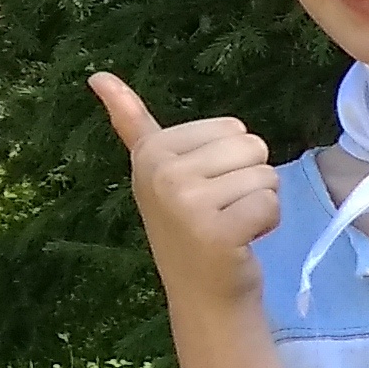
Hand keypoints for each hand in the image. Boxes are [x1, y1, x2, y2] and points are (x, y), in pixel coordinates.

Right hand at [89, 71, 282, 303]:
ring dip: (260, 203)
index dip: (232, 160)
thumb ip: (133, 123)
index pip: (233, 127)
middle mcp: (161, 172)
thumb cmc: (189, 225)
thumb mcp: (158, 170)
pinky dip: (267, 224)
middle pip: (252, 146)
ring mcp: (185, 202)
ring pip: (266, 175)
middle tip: (222, 211)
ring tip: (231, 224)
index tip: (204, 190)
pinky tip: (241, 242)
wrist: (203, 293)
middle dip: (249, 179)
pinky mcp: (215, 231)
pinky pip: (270, 204)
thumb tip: (98, 74)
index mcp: (151, 151)